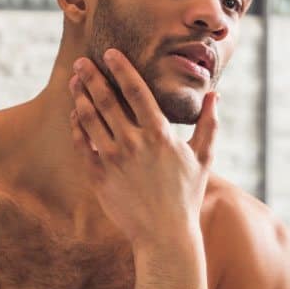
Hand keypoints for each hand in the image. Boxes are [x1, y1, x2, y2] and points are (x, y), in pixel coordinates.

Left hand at [68, 49, 217, 247]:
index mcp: (159, 134)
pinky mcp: (99, 177)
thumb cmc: (187, 196)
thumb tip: (215, 96)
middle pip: (106, 100)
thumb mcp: (203, 158)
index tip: (110, 53)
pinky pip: (82, 145)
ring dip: (80, 97)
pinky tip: (75, 115)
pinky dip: (77, 127)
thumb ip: (209, 124)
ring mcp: (113, 160)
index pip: (135, 91)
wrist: (165, 235)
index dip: (121, 68)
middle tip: (82, 62)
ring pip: (90, 119)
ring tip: (74, 83)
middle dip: (92, 77)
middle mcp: (133, 143)